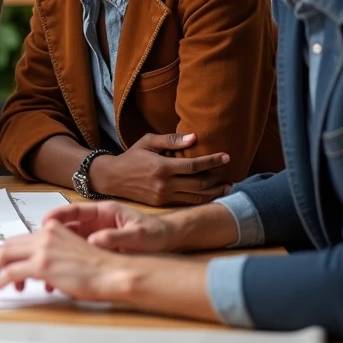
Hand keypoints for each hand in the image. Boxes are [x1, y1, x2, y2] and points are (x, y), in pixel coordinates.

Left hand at [0, 221, 128, 301]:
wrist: (112, 273)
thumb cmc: (98, 268)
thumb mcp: (70, 253)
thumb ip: (52, 254)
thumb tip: (35, 269)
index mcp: (53, 229)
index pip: (21, 238)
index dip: (9, 252)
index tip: (2, 263)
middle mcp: (45, 235)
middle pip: (9, 244)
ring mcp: (42, 249)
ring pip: (6, 255)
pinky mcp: (42, 265)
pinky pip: (12, 271)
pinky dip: (2, 279)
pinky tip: (2, 286)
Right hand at [42, 201, 176, 252]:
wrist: (170, 241)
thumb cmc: (156, 232)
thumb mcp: (139, 235)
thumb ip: (118, 236)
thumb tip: (95, 240)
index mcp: (104, 211)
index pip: (75, 210)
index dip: (58, 215)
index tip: (45, 221)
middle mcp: (97, 222)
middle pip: (67, 227)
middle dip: (51, 236)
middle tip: (37, 245)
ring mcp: (96, 235)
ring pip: (70, 242)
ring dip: (59, 251)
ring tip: (47, 261)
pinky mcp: (99, 249)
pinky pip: (79, 253)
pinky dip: (70, 262)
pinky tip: (66, 272)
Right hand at [94, 133, 230, 205]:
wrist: (112, 178)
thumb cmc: (132, 156)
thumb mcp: (148, 141)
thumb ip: (171, 140)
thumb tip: (194, 138)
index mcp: (161, 167)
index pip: (193, 166)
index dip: (212, 161)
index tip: (226, 157)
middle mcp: (164, 184)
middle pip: (199, 184)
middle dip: (217, 179)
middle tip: (230, 174)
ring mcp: (163, 196)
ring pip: (195, 197)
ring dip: (213, 193)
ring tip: (226, 187)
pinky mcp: (161, 204)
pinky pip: (186, 202)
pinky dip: (201, 199)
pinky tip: (209, 194)